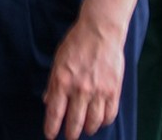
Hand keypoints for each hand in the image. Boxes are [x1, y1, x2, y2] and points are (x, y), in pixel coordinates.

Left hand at [43, 18, 124, 139]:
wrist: (100, 31)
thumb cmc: (76, 43)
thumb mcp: (58, 61)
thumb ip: (53, 83)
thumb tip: (48, 101)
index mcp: (62, 81)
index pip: (55, 112)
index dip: (51, 127)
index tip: (50, 135)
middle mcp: (80, 89)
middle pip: (74, 122)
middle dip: (70, 134)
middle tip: (69, 138)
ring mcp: (98, 91)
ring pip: (93, 122)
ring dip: (88, 129)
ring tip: (85, 130)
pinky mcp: (114, 90)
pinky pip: (109, 114)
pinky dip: (104, 121)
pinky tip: (100, 121)